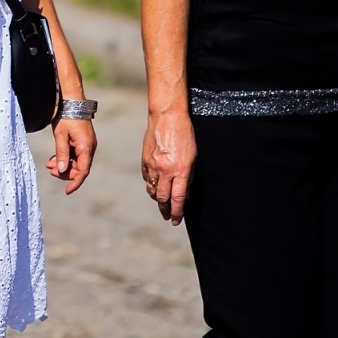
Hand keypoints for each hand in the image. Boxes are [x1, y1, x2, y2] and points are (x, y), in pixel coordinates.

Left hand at [46, 117, 95, 194]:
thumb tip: (61, 170)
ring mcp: (87, 145)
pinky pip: (75, 155)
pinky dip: (65, 158)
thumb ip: (61, 154)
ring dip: (63, 165)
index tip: (67, 191)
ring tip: (48, 164)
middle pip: (79, 168)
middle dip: (65, 172)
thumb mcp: (60, 136)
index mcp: (86, 147)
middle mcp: (89, 148)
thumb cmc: (66, 116)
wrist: (72, 101)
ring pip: (76, 162)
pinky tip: (54, 158)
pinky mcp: (82, 142)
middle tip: (49, 170)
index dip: (75, 182)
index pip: (83, 171)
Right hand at [142, 108, 195, 225]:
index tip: (176, 220)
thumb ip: (188, 176)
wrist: (167, 117)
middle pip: (162, 198)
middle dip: (165, 210)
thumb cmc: (184, 135)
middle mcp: (165, 170)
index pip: (178, 198)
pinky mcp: (144, 160)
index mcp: (180, 170)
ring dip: (157, 199)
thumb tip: (184, 193)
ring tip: (162, 202)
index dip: (177, 212)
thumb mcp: (193, 157)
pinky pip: (147, 178)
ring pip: (152, 190)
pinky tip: (155, 185)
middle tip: (167, 216)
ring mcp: (152, 165)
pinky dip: (151, 184)